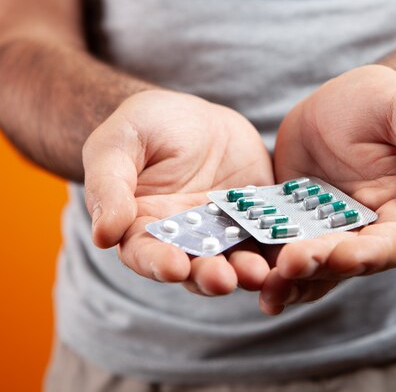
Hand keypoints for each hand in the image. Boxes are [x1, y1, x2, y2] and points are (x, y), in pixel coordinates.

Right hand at [83, 90, 274, 295]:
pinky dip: (278, 250)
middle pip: (194, 267)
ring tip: (259, 273)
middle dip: (209, 276)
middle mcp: (184, 240)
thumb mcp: (117, 144)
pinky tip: (290, 252)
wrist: (193, 116)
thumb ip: (109, 185)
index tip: (173, 267)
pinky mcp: (255, 220)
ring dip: (246, 272)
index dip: (157, 264)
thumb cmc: (145, 127)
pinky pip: (267, 239)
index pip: (146, 254)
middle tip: (224, 279)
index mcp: (143, 228)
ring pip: (234, 261)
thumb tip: (104, 234)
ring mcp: (222, 233)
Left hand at [260, 65, 395, 313]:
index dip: (367, 255)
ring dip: (288, 281)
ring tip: (264, 287)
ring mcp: (325, 229)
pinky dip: (264, 263)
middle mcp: (363, 231)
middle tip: (288, 265)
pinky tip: (242, 272)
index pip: (390, 245)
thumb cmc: (386, 103)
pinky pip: (278, 246)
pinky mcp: (292, 221)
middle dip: (318, 268)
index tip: (341, 255)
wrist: (344, 99)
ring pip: (310, 266)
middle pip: (343, 263)